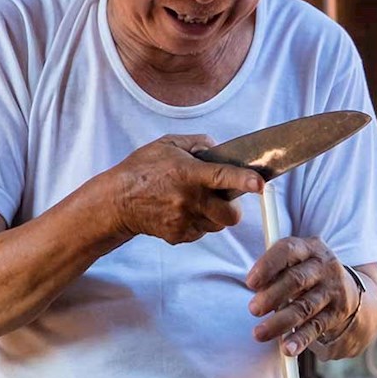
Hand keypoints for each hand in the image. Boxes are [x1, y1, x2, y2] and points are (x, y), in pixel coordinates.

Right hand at [105, 134, 264, 244]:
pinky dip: (196, 224)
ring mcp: (183, 220)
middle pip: (230, 215)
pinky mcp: (177, 235)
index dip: (244, 180)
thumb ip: (197, 142)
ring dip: (213, 216)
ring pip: (216, 225)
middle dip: (232, 208)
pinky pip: (199, 232)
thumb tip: (218, 149)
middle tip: (222, 199)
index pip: (223, 177)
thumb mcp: (167, 144)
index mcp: (189, 174)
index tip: (260, 184)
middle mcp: (189, 199)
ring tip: (194, 203)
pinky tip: (180, 212)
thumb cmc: (141, 170)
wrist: (117, 201)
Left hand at [246, 233, 359, 356]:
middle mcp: (325, 266)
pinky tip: (287, 349)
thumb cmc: (307, 275)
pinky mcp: (338, 313)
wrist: (348, 292)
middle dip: (272, 296)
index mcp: (309, 248)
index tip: (250, 283)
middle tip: (253, 309)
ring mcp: (334, 289)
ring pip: (305, 307)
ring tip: (259, 333)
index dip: (268, 265)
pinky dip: (300, 339)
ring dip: (280, 322)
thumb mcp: (295, 263)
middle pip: (296, 280)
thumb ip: (275, 270)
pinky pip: (316, 327)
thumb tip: (255, 288)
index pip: (288, 250)